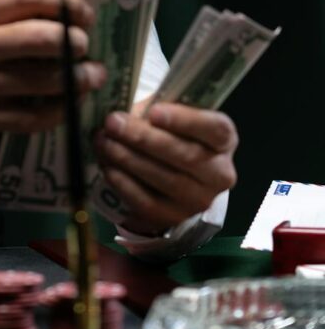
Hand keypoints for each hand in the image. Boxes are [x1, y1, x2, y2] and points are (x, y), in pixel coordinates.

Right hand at [0, 0, 103, 153]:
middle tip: (87, 48)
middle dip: (73, 42)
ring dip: (76, 79)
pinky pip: (33, 116)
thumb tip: (74, 14)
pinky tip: (70, 104)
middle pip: (38, 38)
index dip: (65, 2)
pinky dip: (60, 110)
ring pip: (41, 80)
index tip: (85, 15)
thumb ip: (15, 15)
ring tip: (92, 77)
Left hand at [94, 101, 237, 234]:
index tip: (154, 112)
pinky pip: (147, 202)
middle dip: (143, 138)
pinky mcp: (175, 218)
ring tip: (103, 141)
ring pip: (164, 179)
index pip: (215, 129)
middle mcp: (219, 173)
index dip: (185, 120)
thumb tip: (123, 112)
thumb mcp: (170, 115)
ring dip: (128, 158)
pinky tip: (108, 166)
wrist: (173, 176)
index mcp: (224, 140)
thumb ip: (155, 110)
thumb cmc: (171, 134)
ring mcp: (199, 200)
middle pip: (185, 155)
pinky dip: (124, 183)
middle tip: (113, 123)